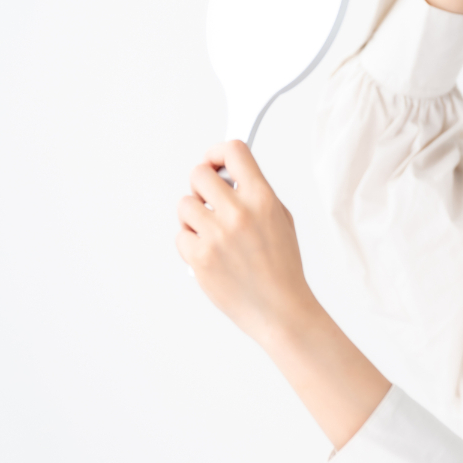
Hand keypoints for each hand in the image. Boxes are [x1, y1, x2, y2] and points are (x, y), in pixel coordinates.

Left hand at [176, 140, 316, 340]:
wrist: (280, 310)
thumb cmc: (282, 268)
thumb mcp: (281, 219)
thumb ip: (256, 193)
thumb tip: (229, 174)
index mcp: (262, 199)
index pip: (233, 152)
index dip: (219, 152)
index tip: (215, 160)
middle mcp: (238, 214)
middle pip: (199, 174)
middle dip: (202, 185)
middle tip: (210, 199)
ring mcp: (216, 236)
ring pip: (184, 204)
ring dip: (194, 216)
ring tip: (211, 231)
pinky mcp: (199, 257)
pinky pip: (181, 235)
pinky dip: (191, 243)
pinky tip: (210, 252)